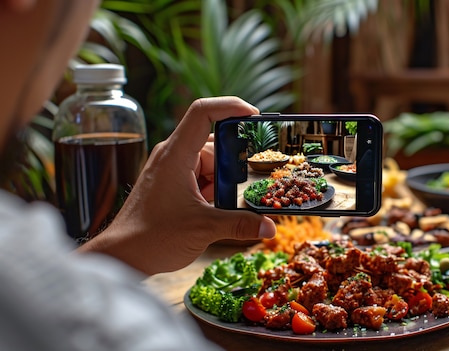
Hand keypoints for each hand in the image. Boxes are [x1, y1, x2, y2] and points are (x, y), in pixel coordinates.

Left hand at [78, 96, 275, 274]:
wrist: (123, 256)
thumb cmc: (153, 237)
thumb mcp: (204, 229)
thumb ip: (240, 224)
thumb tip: (271, 227)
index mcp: (176, 155)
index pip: (202, 112)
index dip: (230, 106)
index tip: (255, 116)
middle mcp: (172, 155)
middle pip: (213, 142)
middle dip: (233, 162)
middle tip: (246, 183)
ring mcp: (171, 169)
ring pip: (210, 162)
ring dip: (224, 179)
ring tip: (227, 203)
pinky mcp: (172, 182)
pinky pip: (201, 175)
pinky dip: (214, 187)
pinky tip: (217, 207)